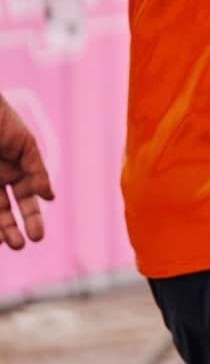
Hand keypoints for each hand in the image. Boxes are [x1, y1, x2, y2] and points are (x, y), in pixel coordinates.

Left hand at [0, 95, 53, 250]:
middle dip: (14, 229)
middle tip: (23, 244)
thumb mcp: (25, 144)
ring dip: (0, 229)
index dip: (31, 217)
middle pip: (6, 211)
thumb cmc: (0, 119)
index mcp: (16, 170)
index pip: (25, 200)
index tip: (37, 235)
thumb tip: (50, 197)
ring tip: (8, 244)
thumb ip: (37, 170)